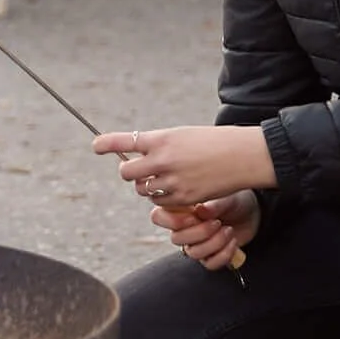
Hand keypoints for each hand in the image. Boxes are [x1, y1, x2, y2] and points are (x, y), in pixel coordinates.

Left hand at [92, 124, 276, 208]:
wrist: (244, 156)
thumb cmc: (213, 142)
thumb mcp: (183, 135)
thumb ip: (159, 145)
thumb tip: (139, 155)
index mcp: (162, 139)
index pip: (125, 141)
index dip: (106, 144)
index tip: (95, 146)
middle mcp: (163, 159)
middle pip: (127, 173)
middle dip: (130, 173)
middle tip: (138, 171)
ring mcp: (172, 180)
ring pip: (142, 190)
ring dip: (146, 186)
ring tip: (161, 179)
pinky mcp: (184, 197)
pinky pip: (160, 202)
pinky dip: (162, 198)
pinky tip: (173, 190)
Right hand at [154, 191, 259, 271]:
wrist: (250, 212)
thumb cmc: (232, 200)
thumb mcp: (224, 197)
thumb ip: (212, 204)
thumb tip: (201, 210)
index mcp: (179, 210)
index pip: (158, 217)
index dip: (173, 220)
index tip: (194, 215)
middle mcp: (184, 229)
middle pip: (176, 239)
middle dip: (200, 232)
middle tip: (217, 222)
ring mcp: (196, 244)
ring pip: (193, 253)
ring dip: (214, 242)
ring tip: (228, 230)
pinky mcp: (210, 257)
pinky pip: (210, 264)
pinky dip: (224, 254)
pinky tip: (233, 241)